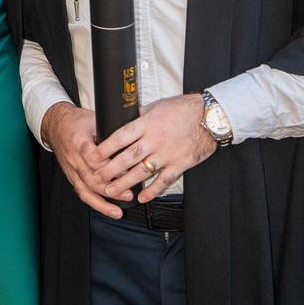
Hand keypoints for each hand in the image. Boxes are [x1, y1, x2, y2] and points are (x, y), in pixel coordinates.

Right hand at [41, 102, 131, 217]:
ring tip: (118, 211)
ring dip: (103, 203)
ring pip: (85, 190)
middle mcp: (73, 158)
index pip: (94, 158)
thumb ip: (109, 131)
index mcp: (79, 142)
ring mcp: (71, 169)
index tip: (127, 170)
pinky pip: (82, 193)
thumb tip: (131, 139)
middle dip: (110, 189)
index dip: (110, 166)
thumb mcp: (93, 120)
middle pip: (91, 178)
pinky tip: (108, 211)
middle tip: (128, 193)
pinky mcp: (71, 176)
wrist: (55, 125)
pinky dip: (95, 204)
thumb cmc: (76, 121)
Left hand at [94, 94, 216, 203]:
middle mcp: (155, 140)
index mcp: (147, 124)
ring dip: (125, 183)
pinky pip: (163, 181)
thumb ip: (139, 117)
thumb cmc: (182, 109)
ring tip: (111, 191)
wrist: (209, 117)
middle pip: (128, 157)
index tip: (94, 155)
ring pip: (142, 171)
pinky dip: (152, 190)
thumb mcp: (156, 106)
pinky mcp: (180, 164)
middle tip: (97, 178)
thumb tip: (123, 121)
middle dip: (110, 169)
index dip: (106, 147)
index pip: (121, 136)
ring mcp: (167, 154)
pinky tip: (142, 197)